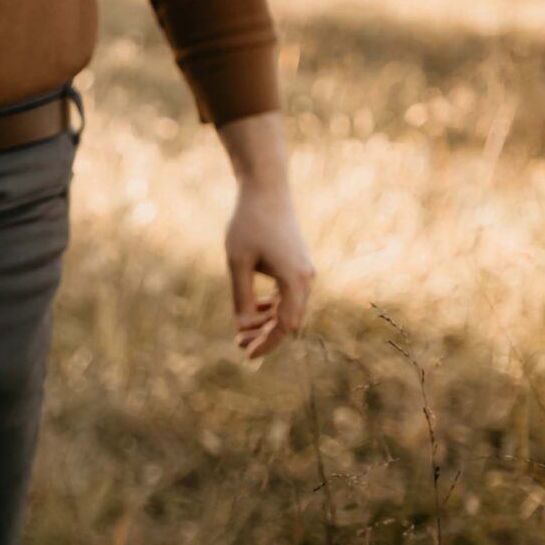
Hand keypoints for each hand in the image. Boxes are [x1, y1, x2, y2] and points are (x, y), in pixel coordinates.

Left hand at [224, 184, 313, 360]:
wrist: (267, 190)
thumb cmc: (249, 224)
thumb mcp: (238, 263)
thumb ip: (242, 297)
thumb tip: (243, 328)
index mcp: (295, 280)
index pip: (285, 325)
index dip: (267, 343)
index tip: (247, 355)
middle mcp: (305, 278)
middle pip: (289, 319)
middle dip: (265, 335)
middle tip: (239, 346)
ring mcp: (303, 270)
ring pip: (289, 308)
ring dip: (268, 321)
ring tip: (243, 333)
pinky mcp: (297, 263)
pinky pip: (288, 294)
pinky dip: (273, 305)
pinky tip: (255, 311)